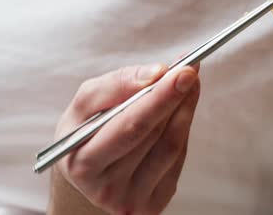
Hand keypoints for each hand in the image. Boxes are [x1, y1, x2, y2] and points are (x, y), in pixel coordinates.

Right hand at [51, 64, 199, 214]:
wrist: (87, 172)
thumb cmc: (85, 131)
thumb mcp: (85, 105)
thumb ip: (116, 84)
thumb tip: (156, 74)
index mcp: (82, 163)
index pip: (128, 127)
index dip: (158, 98)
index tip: (180, 71)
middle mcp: (107, 189)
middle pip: (153, 136)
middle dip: (174, 98)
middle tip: (190, 71)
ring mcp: (133, 200)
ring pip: (171, 146)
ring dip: (184, 110)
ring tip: (189, 84)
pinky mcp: (154, 204)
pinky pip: (178, 160)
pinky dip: (183, 128)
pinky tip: (182, 109)